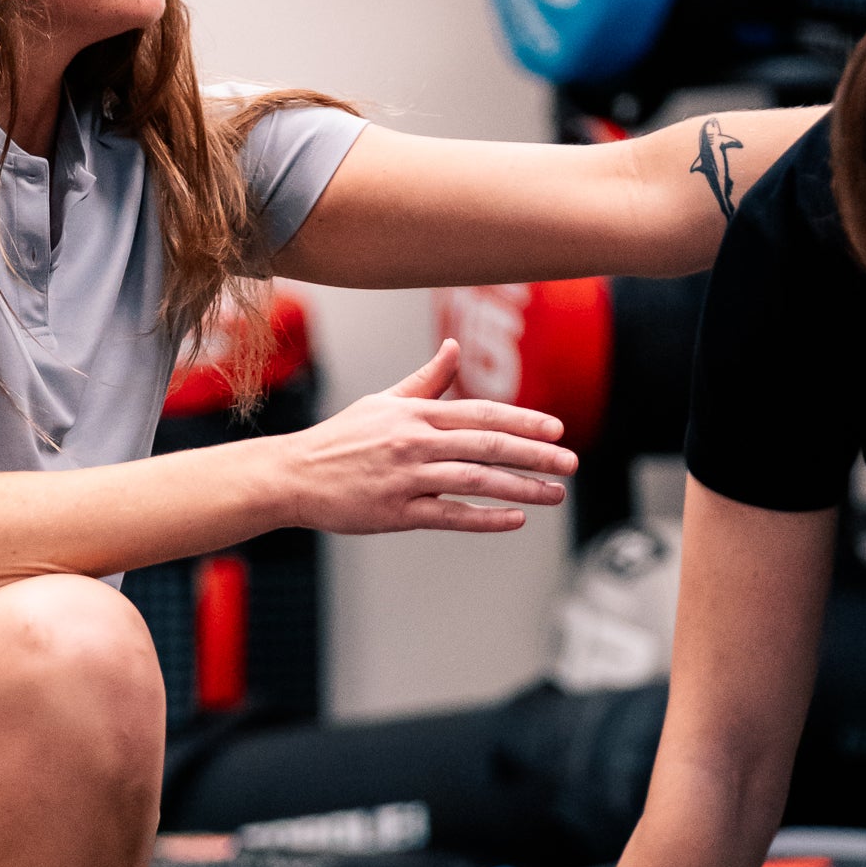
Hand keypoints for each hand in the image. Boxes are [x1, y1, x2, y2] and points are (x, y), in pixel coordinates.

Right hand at [284, 338, 575, 535]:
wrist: (294, 475)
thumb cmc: (340, 439)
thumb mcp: (383, 402)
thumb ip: (426, 380)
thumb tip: (453, 348)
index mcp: (416, 413)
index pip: (481, 413)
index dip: (522, 421)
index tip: (557, 429)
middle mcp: (415, 441)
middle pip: (487, 446)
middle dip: (535, 455)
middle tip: (571, 464)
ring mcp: (407, 477)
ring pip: (475, 481)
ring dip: (521, 488)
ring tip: (554, 495)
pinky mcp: (397, 511)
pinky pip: (450, 514)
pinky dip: (485, 516)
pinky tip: (514, 519)